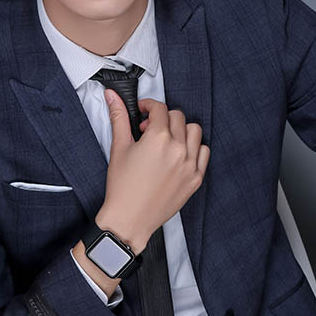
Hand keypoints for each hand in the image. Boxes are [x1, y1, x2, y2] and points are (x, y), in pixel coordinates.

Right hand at [101, 93, 209, 245]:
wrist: (129, 219)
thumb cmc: (122, 188)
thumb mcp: (119, 148)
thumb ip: (118, 118)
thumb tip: (112, 96)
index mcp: (158, 139)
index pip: (160, 108)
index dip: (149, 106)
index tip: (143, 112)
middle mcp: (178, 149)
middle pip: (178, 117)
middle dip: (162, 118)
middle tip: (149, 130)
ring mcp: (189, 164)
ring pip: (194, 131)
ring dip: (181, 130)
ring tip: (166, 140)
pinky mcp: (195, 178)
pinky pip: (203, 152)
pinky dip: (193, 148)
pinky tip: (179, 154)